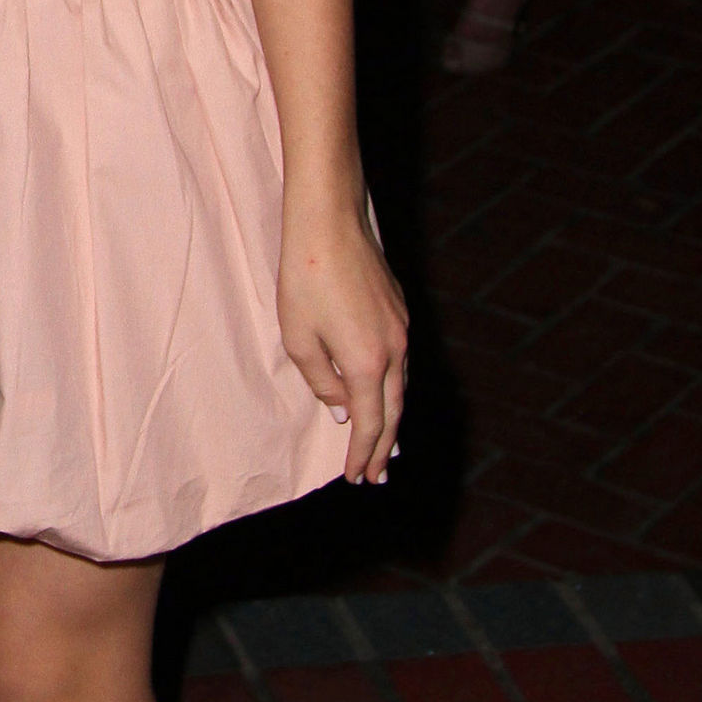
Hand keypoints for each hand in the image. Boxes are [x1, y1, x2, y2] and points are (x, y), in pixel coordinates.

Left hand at [277, 204, 407, 486]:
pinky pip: (400, 362)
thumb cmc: (305, 280)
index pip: (370, 424)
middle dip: (385, 447)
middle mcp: (394, 350)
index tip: (360, 477)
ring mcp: (402, 329)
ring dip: (391, 419)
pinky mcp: (400, 311)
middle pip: (394, 412)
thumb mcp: (299, 339)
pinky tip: (383, 394)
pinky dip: (393, 389)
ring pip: (401, 387)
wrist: (329, 224)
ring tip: (384, 445)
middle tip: (379, 476)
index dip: (364, 454)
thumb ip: (322, 381)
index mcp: (367, 363)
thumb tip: (343, 410)